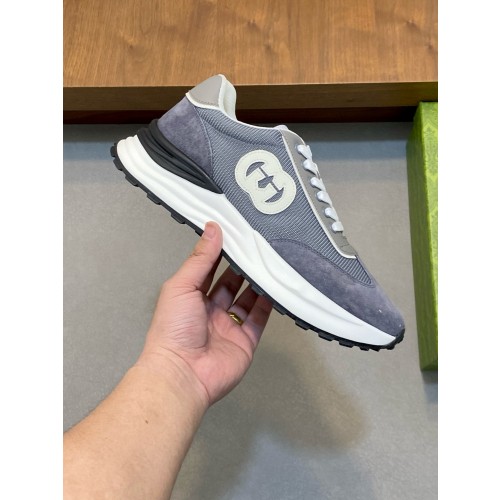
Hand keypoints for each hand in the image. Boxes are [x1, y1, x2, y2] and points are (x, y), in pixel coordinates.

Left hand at [137, 222, 272, 406]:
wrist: (183, 373)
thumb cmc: (172, 331)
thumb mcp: (182, 286)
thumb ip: (200, 259)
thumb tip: (212, 230)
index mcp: (190, 297)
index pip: (209, 269)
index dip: (221, 253)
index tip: (236, 235)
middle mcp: (209, 311)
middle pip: (230, 283)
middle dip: (242, 267)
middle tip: (256, 249)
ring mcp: (228, 327)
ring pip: (247, 299)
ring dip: (257, 283)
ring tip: (269, 264)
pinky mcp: (244, 341)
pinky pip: (259, 319)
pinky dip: (268, 304)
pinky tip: (275, 289)